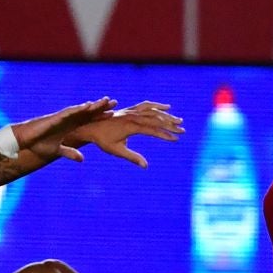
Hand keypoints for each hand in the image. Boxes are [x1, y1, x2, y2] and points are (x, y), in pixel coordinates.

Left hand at [61, 101, 183, 168]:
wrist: (90, 126)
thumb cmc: (103, 141)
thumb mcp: (117, 151)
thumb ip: (133, 157)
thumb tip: (145, 166)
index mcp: (131, 126)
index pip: (153, 130)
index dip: (165, 135)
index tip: (176, 139)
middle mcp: (133, 116)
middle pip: (156, 119)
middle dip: (171, 125)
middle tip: (183, 130)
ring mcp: (131, 111)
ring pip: (153, 111)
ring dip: (167, 115)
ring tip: (179, 120)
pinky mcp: (129, 109)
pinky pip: (146, 105)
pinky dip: (157, 105)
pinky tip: (166, 107)